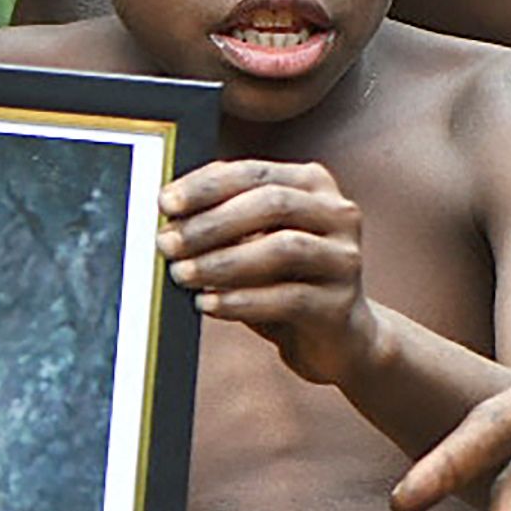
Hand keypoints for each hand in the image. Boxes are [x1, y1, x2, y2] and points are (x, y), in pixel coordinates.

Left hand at [159, 159, 375, 384]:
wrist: (333, 337)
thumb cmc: (281, 279)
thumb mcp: (252, 241)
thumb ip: (222, 219)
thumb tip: (168, 214)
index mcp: (312, 185)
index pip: (254, 173)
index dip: (207, 186)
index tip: (165, 203)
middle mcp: (338, 214)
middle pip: (272, 204)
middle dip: (211, 223)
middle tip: (167, 243)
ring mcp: (344, 258)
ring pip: (283, 249)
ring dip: (223, 262)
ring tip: (182, 275)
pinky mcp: (340, 304)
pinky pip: (288, 298)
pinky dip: (241, 300)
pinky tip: (207, 304)